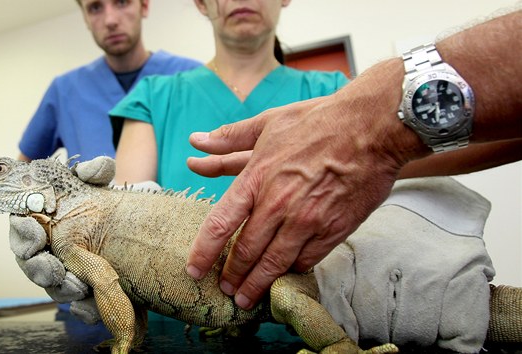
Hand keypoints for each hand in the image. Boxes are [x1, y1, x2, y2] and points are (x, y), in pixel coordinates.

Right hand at [9, 154, 160, 320]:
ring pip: (52, 288)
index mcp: (39, 221)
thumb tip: (97, 167)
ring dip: (62, 289)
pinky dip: (83, 308)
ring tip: (77, 286)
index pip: (21, 226)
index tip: (36, 232)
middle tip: (53, 268)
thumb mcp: (97, 183)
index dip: (24, 231)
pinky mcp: (81, 291)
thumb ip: (94, 172)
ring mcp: (62, 273)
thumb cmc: (98, 202)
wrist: (124, 227)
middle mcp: (45, 250)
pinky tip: (91, 304)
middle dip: (39, 268)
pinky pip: (77, 307)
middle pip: (30, 264)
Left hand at [185, 60, 424, 309]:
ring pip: (274, 263)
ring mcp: (306, 220)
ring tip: (246, 298)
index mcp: (256, 178)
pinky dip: (291, 271)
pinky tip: (283, 274)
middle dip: (232, 276)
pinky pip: (306, 260)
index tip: (194, 270)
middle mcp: (277, 204)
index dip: (203, 252)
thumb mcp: (268, 123)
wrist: (372, 127)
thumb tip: (195, 141)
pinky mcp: (333, 230)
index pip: (219, 224)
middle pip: (246, 252)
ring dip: (257, 284)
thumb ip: (229, 138)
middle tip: (225, 289)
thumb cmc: (318, 121)